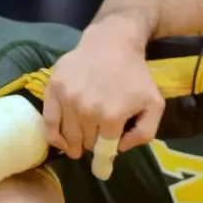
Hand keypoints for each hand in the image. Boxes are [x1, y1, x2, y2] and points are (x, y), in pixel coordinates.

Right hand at [42, 19, 163, 176]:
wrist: (112, 42)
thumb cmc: (134, 75)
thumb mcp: (154, 104)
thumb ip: (144, 133)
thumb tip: (120, 149)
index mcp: (111, 117)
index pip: (103, 149)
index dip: (105, 154)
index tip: (104, 159)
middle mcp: (86, 110)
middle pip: (84, 143)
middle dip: (91, 144)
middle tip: (95, 137)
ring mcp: (67, 98)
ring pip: (66, 136)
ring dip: (73, 142)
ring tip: (78, 142)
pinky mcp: (53, 87)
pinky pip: (48, 121)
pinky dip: (53, 136)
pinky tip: (60, 142)